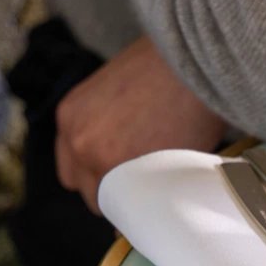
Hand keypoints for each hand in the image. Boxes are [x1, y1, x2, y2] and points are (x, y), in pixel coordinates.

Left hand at [54, 35, 224, 211]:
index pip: (72, 169)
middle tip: (145, 184)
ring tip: (162, 189)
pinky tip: (170, 196)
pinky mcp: (131, 176)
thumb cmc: (167, 64)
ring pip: (114, 206)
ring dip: (135, 202)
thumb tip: (124, 148)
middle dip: (115, 193)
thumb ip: (108, 122)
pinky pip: (136, 211)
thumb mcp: (115, 88)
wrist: (194, 54)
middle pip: (89, 192)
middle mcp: (78, 141)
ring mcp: (102, 161)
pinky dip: (151, 208)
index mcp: (70, 116)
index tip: (120, 177)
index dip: (98, 176)